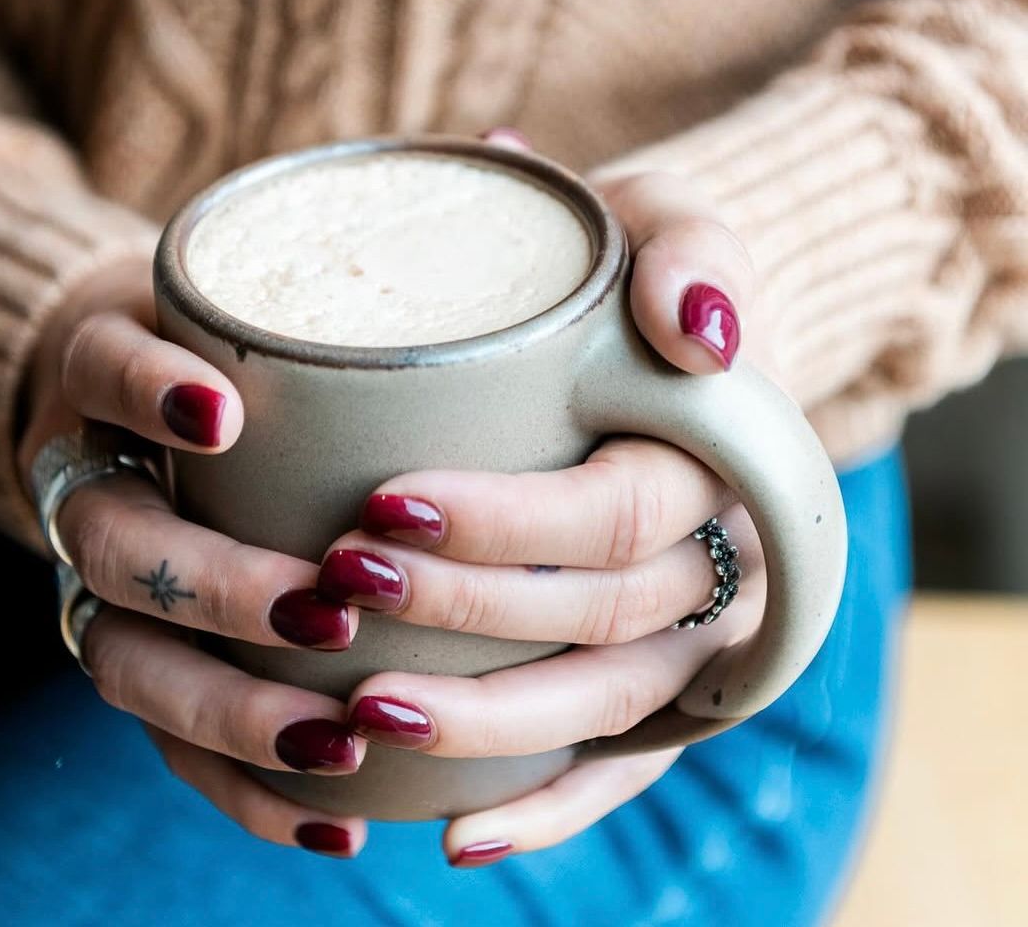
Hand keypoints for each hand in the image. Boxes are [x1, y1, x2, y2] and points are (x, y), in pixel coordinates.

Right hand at [19, 258, 374, 857]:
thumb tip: (574, 319)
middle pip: (115, 546)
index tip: (225, 418)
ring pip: (132, 664)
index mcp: (116, 384)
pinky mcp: (153, 662)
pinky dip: (247, 787)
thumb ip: (357, 307)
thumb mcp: (281, 310)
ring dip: (231, 708)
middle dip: (213, 586)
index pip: (101, 370)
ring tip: (336, 735)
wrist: (160, 403)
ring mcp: (113, 587)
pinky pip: (170, 743)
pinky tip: (338, 818)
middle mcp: (102, 488)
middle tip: (324, 607)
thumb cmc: (258, 356)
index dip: (147, 393)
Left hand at [306, 154, 769, 865]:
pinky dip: (547, 805)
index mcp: (715, 458)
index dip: (504, 522)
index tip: (382, 500)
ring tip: (361, 711)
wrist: (657, 336)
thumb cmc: (639, 273)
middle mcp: (717, 556)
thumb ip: (689, 249)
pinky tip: (455, 835)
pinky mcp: (663, 674)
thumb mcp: (670, 221)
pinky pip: (624, 762)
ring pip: (604, 704)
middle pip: (596, 616)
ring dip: (485, 728)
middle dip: (461, 612)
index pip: (613, 511)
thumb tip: (698, 331)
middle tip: (340, 580)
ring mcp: (692, 628)